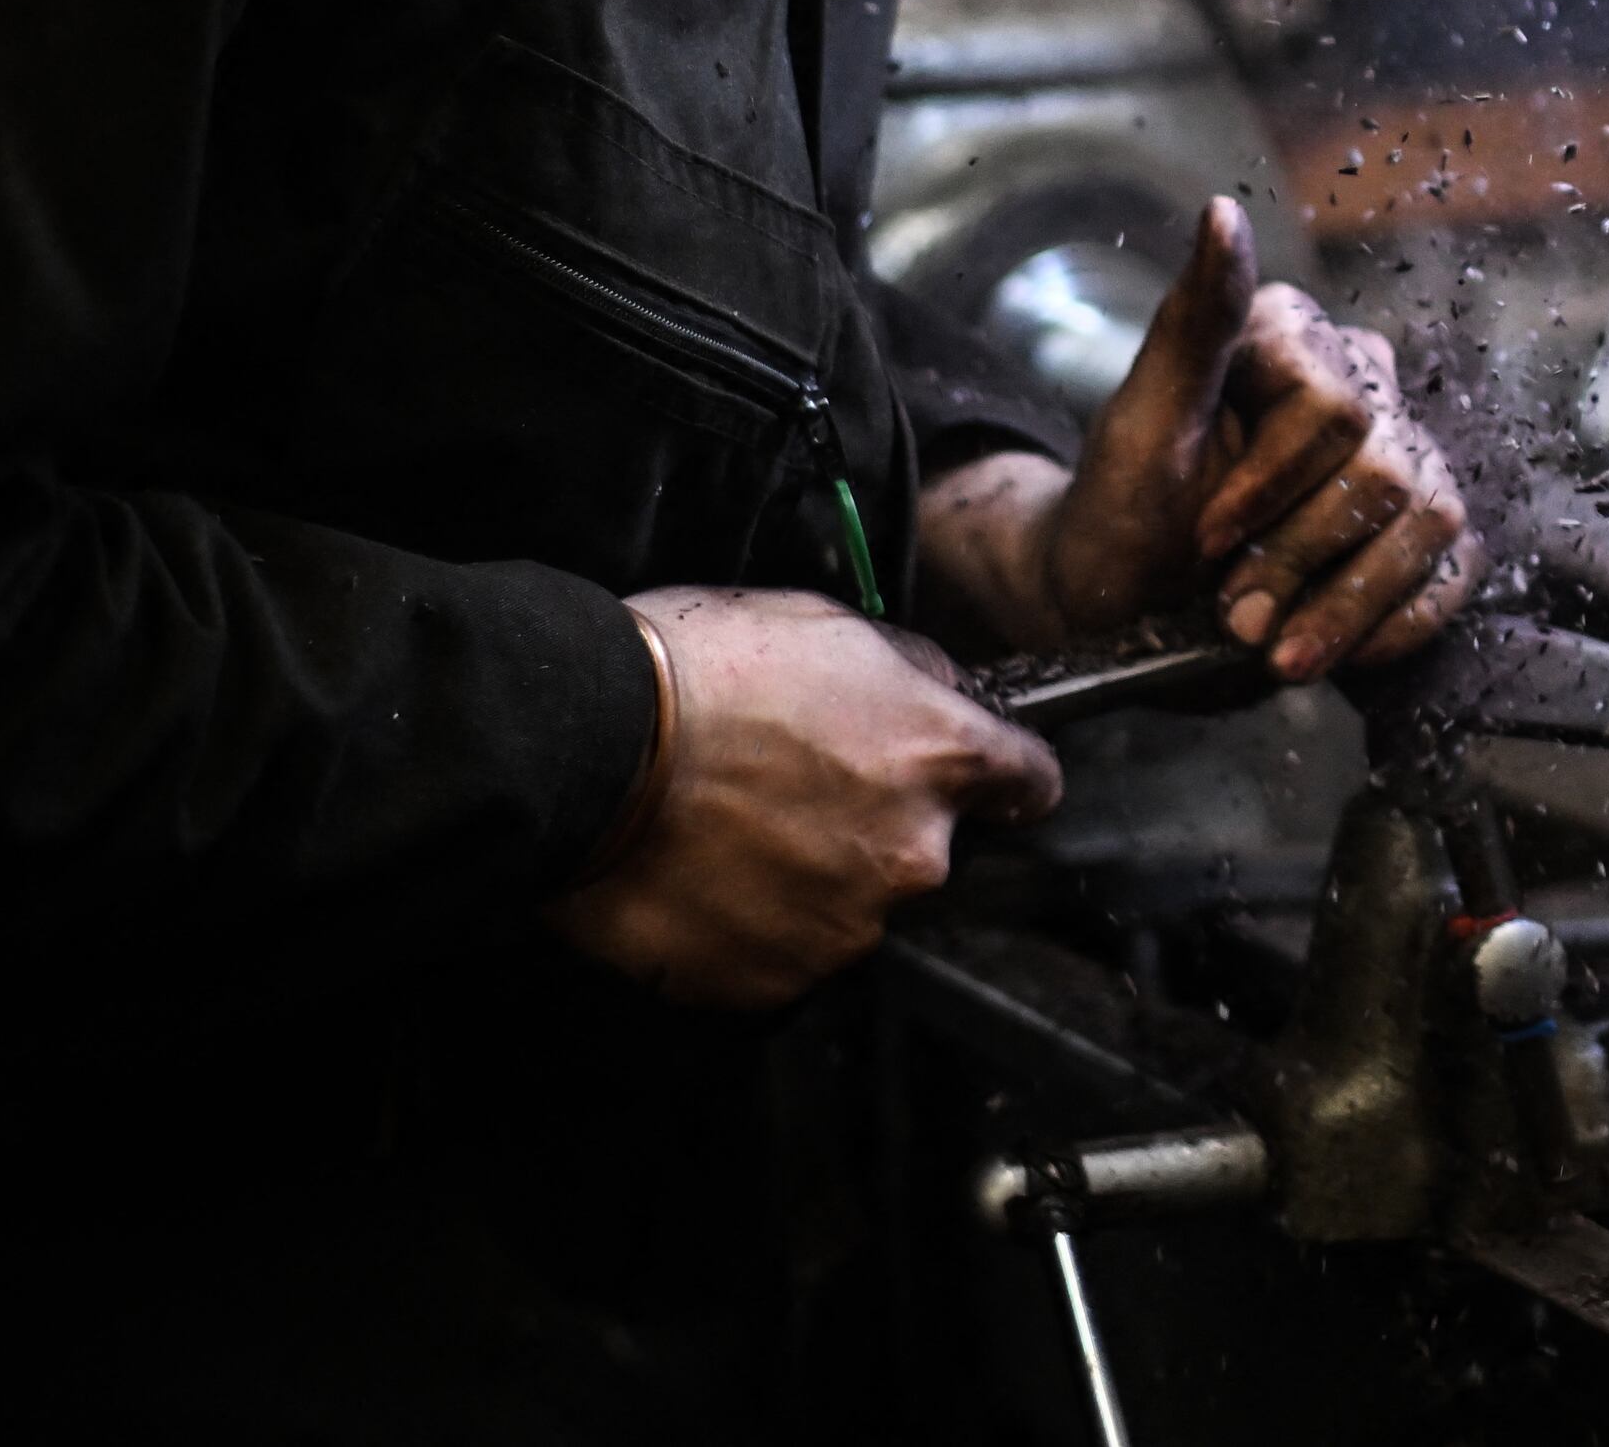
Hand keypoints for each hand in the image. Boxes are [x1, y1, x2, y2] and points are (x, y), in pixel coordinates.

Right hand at [542, 585, 1059, 1006]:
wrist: (579, 750)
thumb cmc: (696, 673)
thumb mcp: (827, 626)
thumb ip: (907, 674)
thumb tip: (936, 693)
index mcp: (942, 759)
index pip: (1029, 784)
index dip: (1001, 779)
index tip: (981, 783)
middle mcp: (913, 855)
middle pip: (926, 852)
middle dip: (878, 827)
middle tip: (794, 794)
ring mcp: (843, 928)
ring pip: (852, 908)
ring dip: (813, 881)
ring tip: (733, 836)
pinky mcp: (771, 981)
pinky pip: (782, 956)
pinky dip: (753, 928)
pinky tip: (705, 881)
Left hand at [925, 197, 1480, 678]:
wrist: (1129, 611)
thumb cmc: (1121, 514)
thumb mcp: (1140, 424)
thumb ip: (1192, 322)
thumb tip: (1222, 211)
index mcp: (1292, 337)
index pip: (1333, 406)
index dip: (1271, 485)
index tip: (1207, 537)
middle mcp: (1362, 382)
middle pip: (1382, 473)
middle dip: (1301, 560)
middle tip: (1233, 614)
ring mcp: (1404, 457)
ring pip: (1430, 523)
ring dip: (1343, 606)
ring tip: (1272, 648)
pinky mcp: (1426, 531)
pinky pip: (1456, 572)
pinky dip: (1390, 627)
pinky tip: (1326, 648)